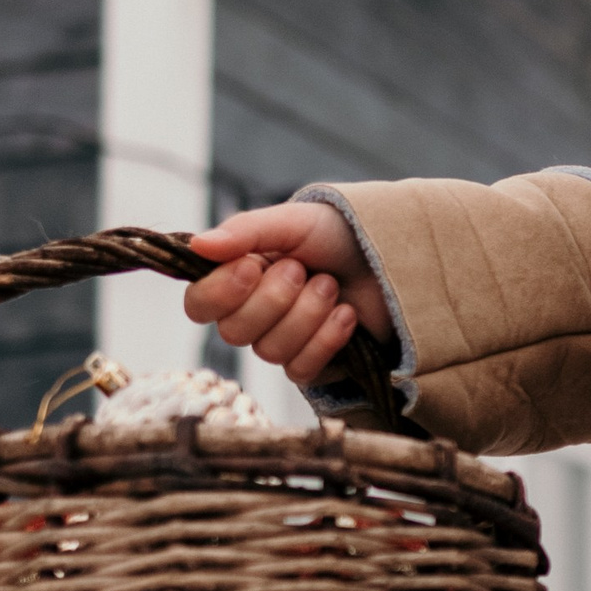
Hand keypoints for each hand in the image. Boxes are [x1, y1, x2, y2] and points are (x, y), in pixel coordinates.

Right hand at [186, 202, 389, 387]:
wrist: (392, 256)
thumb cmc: (337, 235)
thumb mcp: (292, 222)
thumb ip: (245, 231)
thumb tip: (199, 245)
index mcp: (236, 278)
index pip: (199, 305)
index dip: (221, 292)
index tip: (252, 266)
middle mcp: (252, 314)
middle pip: (233, 332)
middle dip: (274, 299)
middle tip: (302, 269)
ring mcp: (281, 341)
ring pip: (269, 351)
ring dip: (306, 313)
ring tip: (331, 284)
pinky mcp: (312, 363)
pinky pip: (300, 369)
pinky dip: (326, 340)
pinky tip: (347, 315)